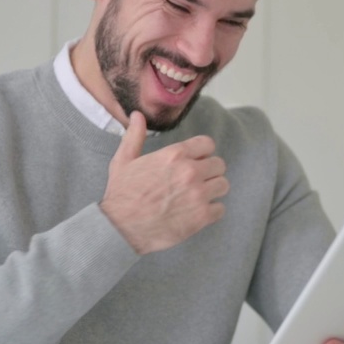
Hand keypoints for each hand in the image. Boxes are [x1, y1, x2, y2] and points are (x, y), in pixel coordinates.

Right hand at [100, 111, 229, 254]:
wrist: (120, 227)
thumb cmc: (121, 194)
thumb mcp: (123, 160)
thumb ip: (135, 136)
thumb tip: (137, 115)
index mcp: (174, 155)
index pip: (208, 144)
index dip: (202, 153)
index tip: (195, 161)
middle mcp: (190, 172)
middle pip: (219, 164)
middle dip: (209, 171)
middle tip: (196, 181)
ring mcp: (198, 194)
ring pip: (223, 185)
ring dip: (213, 190)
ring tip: (198, 197)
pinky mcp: (201, 216)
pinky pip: (220, 209)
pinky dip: (211, 211)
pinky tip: (197, 213)